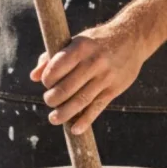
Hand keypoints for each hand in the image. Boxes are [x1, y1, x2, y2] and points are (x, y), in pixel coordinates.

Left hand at [30, 19, 152, 134]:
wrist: (133, 38)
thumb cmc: (96, 41)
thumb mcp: (76, 42)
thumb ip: (53, 58)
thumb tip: (34, 76)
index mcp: (80, 47)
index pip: (57, 67)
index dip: (47, 79)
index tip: (46, 83)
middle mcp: (93, 62)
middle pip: (67, 88)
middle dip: (52, 98)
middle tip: (49, 101)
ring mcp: (105, 77)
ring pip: (81, 101)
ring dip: (64, 113)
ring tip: (54, 119)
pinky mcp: (114, 89)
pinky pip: (97, 108)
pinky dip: (85, 121)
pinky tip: (75, 129)